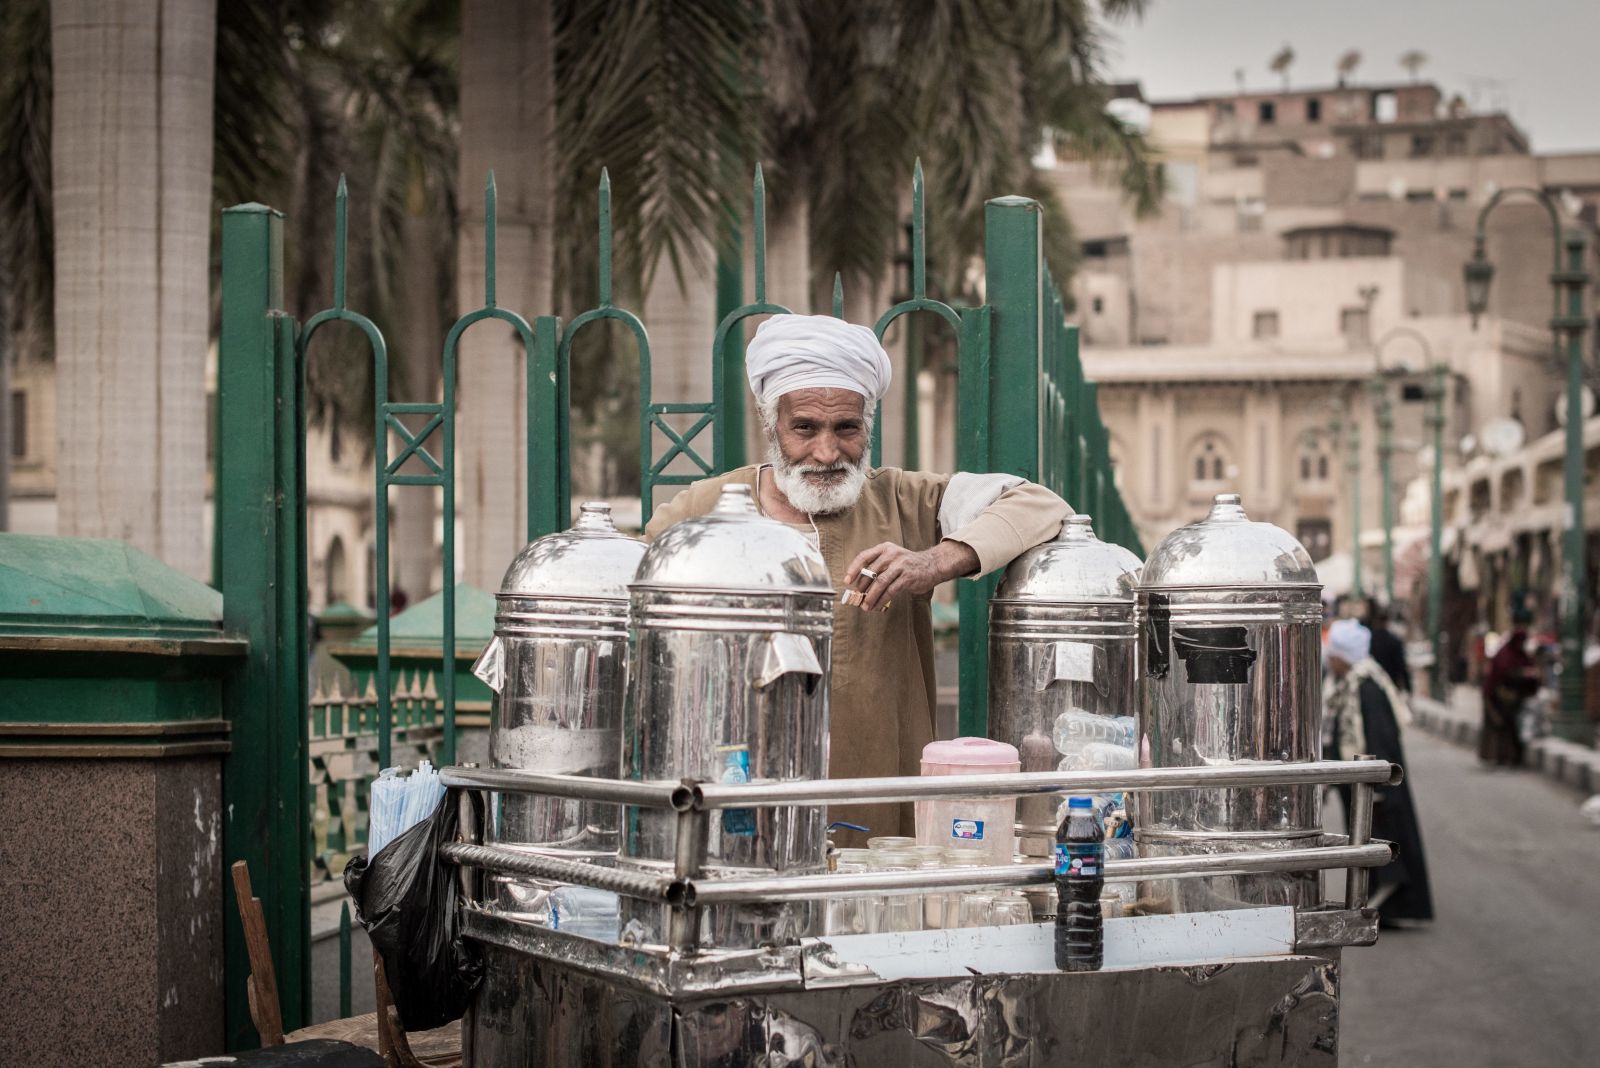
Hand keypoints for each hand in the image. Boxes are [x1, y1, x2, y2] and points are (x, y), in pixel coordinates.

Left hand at [844, 540, 979, 611]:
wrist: (932, 565)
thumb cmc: (908, 564)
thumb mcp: (893, 558)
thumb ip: (878, 567)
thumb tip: (860, 584)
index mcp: (885, 548)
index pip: (864, 556)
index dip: (853, 569)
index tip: (847, 581)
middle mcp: (892, 554)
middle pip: (870, 573)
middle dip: (862, 588)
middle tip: (857, 599)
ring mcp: (900, 565)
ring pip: (879, 583)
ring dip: (870, 597)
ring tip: (865, 606)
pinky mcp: (907, 577)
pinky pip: (890, 591)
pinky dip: (882, 600)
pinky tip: (877, 606)